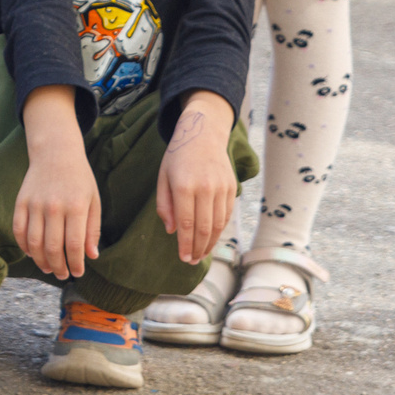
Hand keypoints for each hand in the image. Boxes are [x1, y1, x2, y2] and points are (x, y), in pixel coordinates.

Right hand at [12, 87, 99, 280]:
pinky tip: (32, 253)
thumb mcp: (93, 200)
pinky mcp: (21, 201)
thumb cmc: (79, 179)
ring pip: (34, 243)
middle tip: (62, 275)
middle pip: (52, 248)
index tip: (78, 272)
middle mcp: (54, 206)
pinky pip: (19, 230)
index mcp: (75, 206)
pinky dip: (24, 246)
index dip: (75, 264)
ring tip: (49, 268)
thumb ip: (92, 229)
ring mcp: (35, 203)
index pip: (74, 245)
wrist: (55, 152)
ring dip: (41, 261)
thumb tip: (91, 256)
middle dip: (58, 267)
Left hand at [154, 92, 239, 262]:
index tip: (183, 258)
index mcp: (184, 186)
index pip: (186, 224)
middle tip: (192, 261)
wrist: (203, 133)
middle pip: (204, 228)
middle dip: (198, 249)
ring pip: (218, 225)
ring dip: (210, 244)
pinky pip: (226, 215)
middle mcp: (205, 188)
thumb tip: (171, 231)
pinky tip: (212, 239)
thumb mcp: (163, 177)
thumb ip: (164, 205)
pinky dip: (220, 230)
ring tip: (201, 254)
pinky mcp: (231, 188)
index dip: (185, 245)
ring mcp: (221, 188)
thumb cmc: (178, 156)